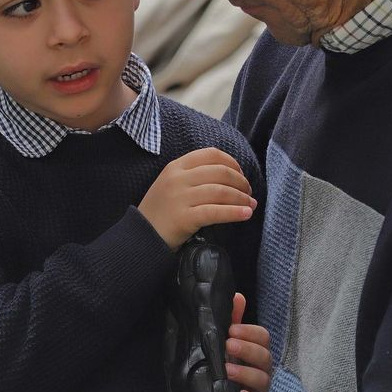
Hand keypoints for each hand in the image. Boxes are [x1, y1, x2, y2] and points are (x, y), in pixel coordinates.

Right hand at [138, 147, 256, 249]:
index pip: (211, 154)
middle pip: (220, 172)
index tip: (241, 174)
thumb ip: (193, 176)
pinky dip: (235, 212)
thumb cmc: (160, 211)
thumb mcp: (171, 184)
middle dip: (241, 182)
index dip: (232, 163)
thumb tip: (230, 176)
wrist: (140, 236)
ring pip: (220, 191)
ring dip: (241, 198)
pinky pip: (215, 212)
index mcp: (176, 167)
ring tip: (250, 205)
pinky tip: (246, 214)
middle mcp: (178, 178)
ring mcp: (180, 198)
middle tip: (248, 193)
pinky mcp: (184, 218)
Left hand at [226, 292, 271, 391]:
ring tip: (227, 370)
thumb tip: (237, 296)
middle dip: (247, 349)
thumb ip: (231, 321)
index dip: (250, 332)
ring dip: (245, 373)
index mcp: (254, 352)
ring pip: (263, 380)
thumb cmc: (223, 370)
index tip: (232, 330)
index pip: (263, 337)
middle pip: (265, 357)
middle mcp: (261, 370)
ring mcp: (260, 391)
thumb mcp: (225, 344)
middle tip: (229, 345)